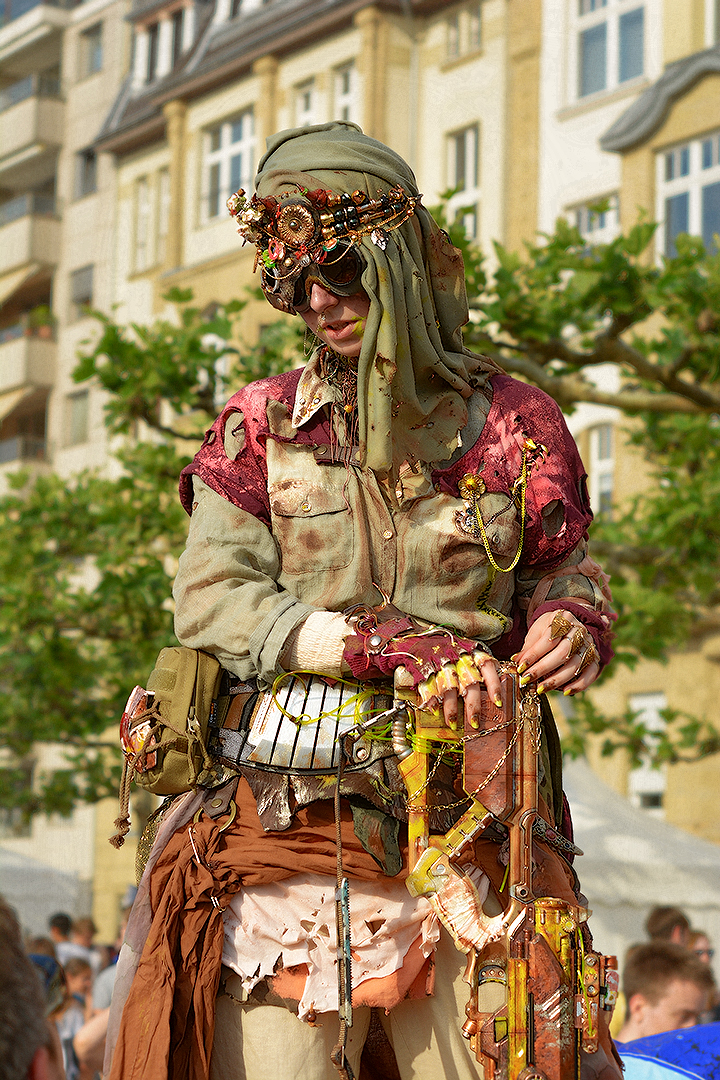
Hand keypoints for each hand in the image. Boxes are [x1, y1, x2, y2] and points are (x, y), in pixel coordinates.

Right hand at [342, 614, 501, 724]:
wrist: (417, 636)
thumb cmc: (446, 646)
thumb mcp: (466, 648)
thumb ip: (479, 664)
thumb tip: (496, 686)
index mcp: (470, 651)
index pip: (487, 666)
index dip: (494, 685)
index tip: (498, 702)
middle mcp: (457, 658)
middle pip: (468, 683)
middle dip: (473, 705)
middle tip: (475, 722)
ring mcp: (439, 665)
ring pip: (448, 689)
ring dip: (451, 709)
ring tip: (454, 723)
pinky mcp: (424, 670)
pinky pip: (428, 687)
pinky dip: (431, 701)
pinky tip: (434, 711)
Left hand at [514, 608, 599, 695]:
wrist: (568, 626)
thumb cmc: (549, 629)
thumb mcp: (537, 631)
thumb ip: (529, 646)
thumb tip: (517, 661)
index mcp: (564, 619)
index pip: (548, 639)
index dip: (533, 654)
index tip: (520, 666)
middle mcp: (580, 631)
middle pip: (563, 652)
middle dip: (543, 668)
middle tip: (527, 679)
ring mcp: (589, 644)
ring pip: (575, 665)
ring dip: (556, 680)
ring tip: (540, 688)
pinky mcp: (595, 657)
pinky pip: (591, 673)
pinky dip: (579, 685)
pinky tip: (565, 692)